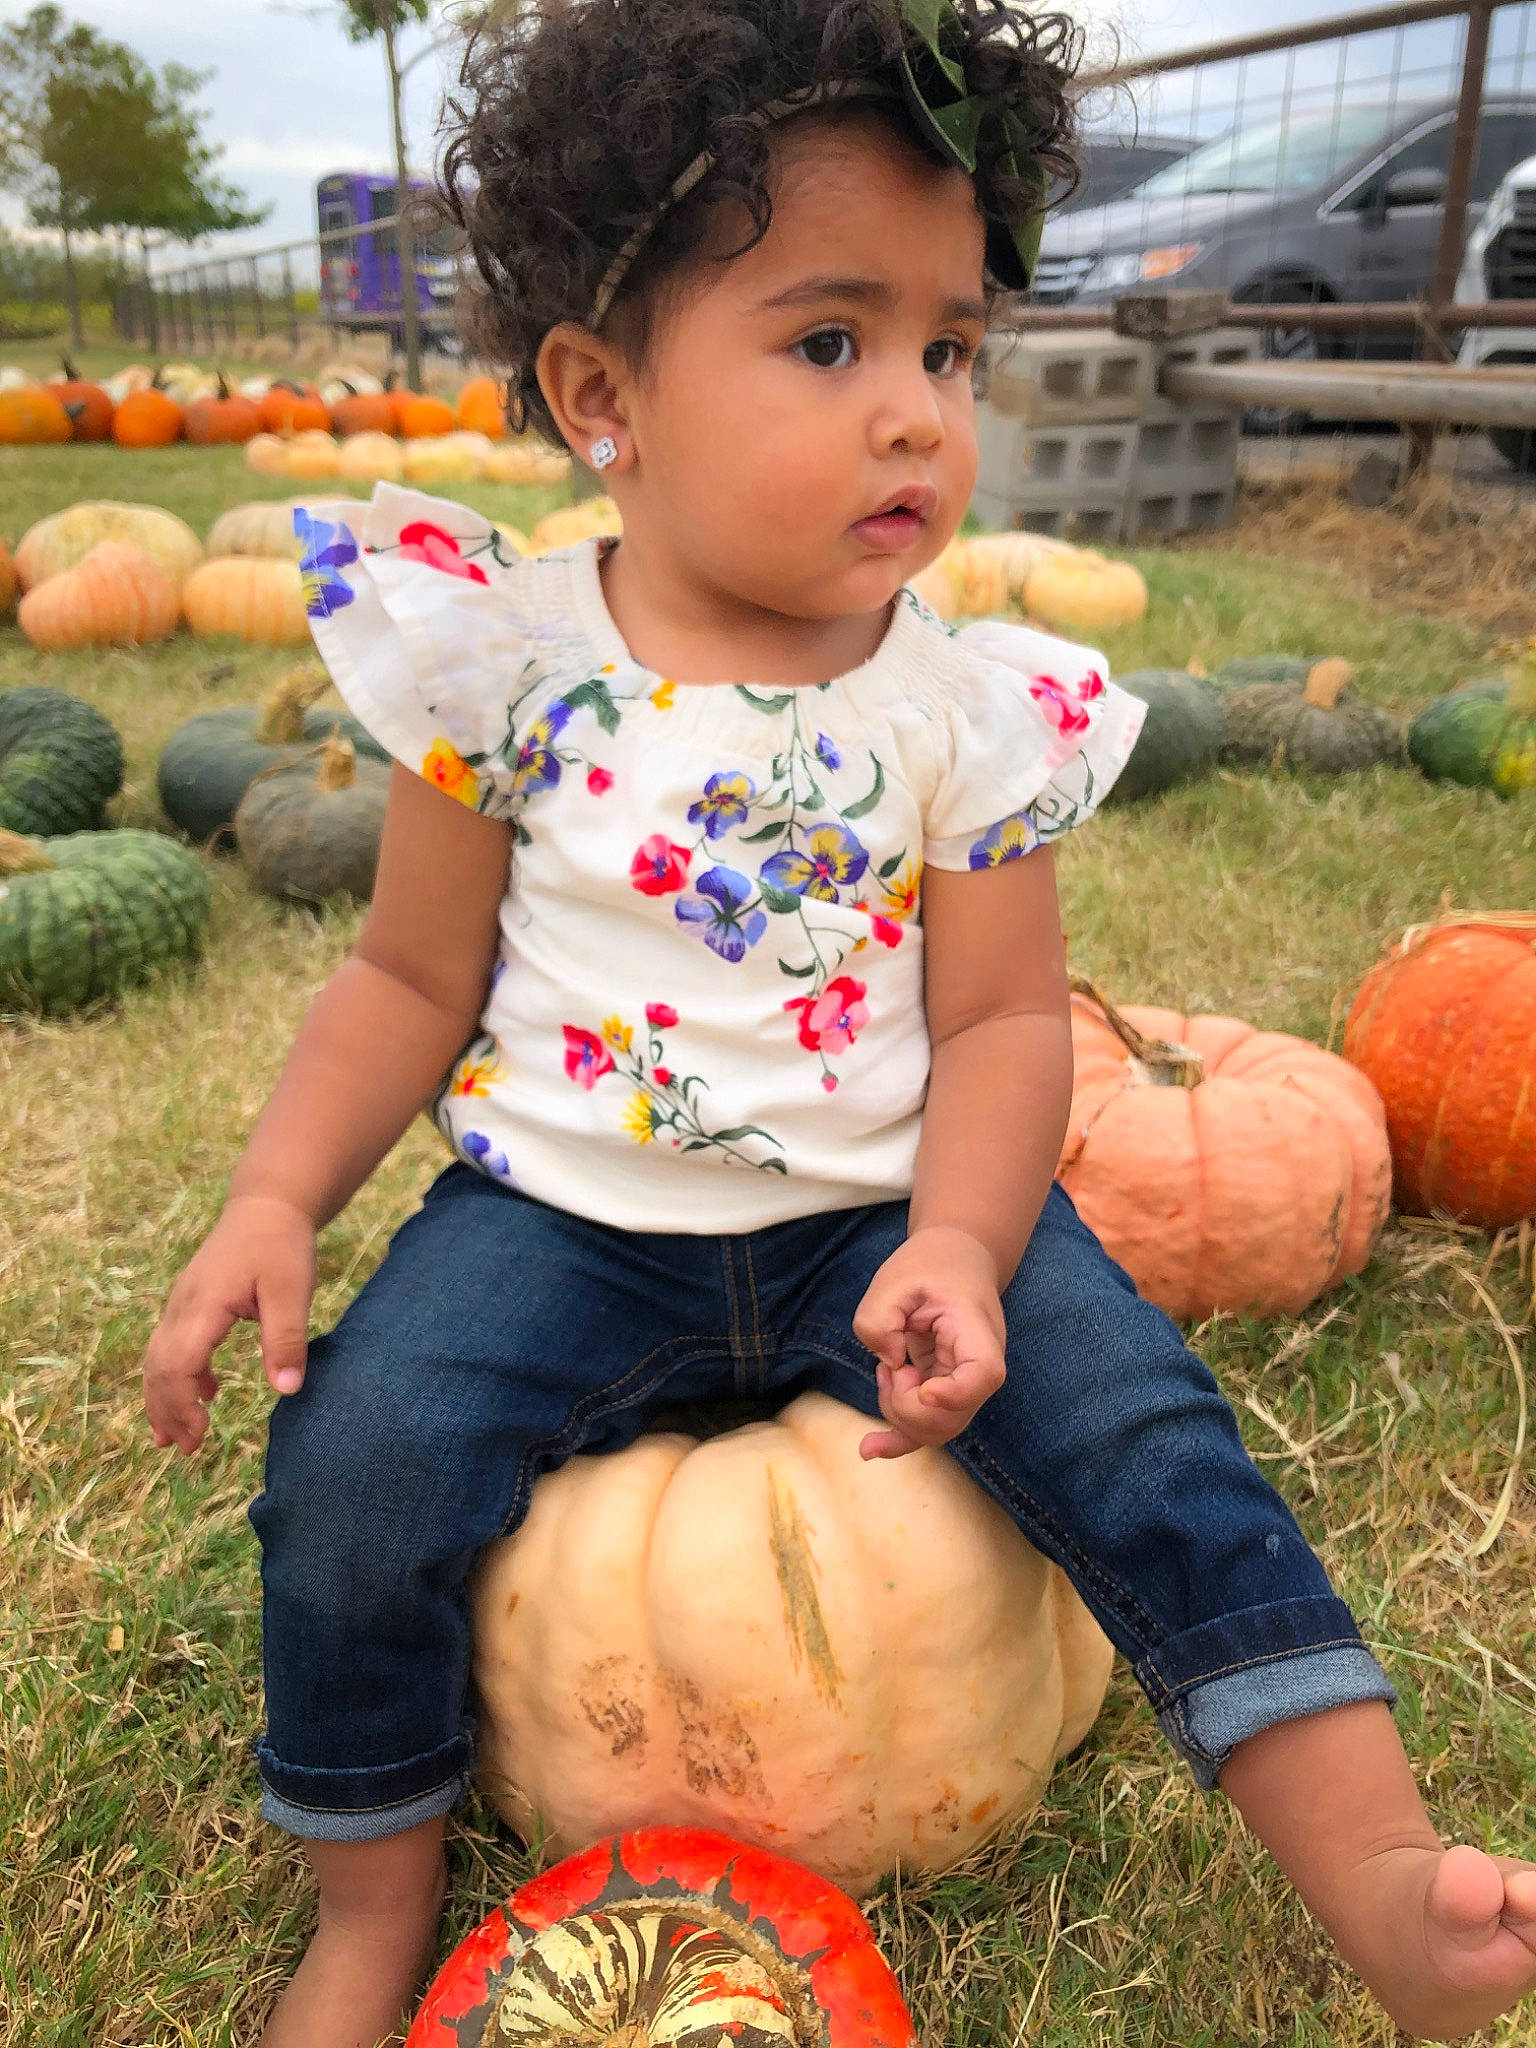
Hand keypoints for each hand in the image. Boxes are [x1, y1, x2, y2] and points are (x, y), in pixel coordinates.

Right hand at [142, 1194, 316, 1454]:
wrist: (267, 1206)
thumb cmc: (281, 1245)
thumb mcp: (293, 1291)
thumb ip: (286, 1340)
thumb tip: (287, 1390)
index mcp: (204, 1304)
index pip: (177, 1364)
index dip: (181, 1405)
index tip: (200, 1437)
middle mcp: (182, 1306)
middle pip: (158, 1367)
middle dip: (167, 1412)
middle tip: (188, 1450)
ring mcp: (181, 1303)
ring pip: (157, 1359)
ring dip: (164, 1399)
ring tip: (178, 1439)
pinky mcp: (190, 1303)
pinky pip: (170, 1346)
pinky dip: (178, 1376)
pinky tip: (207, 1393)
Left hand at [852, 1226, 1005, 1459]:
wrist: (954, 1261)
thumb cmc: (928, 1266)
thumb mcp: (892, 1280)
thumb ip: (879, 1318)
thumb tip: (889, 1361)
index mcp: (974, 1330)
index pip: (984, 1374)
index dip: (955, 1394)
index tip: (922, 1389)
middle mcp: (978, 1366)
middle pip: (954, 1416)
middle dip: (907, 1406)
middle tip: (890, 1366)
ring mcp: (965, 1384)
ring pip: (939, 1429)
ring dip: (899, 1414)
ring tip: (887, 1371)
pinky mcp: (946, 1392)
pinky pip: (929, 1428)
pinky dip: (899, 1440)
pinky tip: (869, 1448)